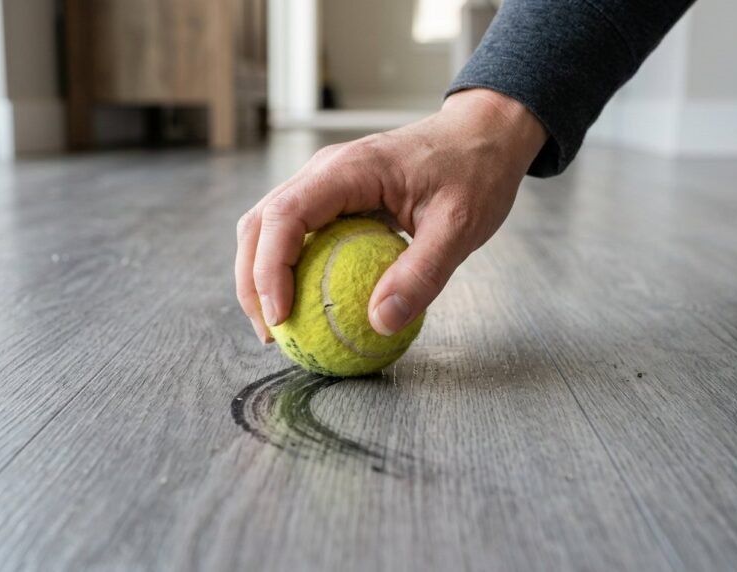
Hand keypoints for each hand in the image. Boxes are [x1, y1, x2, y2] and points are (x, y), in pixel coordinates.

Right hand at [235, 89, 547, 342]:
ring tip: (279, 327)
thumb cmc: (475, 172)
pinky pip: (297, 233)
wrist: (484, 135)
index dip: (269, 269)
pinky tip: (307, 305)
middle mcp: (323, 171)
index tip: (281, 317)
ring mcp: (324, 182)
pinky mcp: (333, 197)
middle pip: (260, 224)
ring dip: (262, 277)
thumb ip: (422, 274)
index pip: (285, 216)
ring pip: (268, 228)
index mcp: (348, 169)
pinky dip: (289, 269)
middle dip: (252, 282)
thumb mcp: (460, 226)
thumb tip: (380, 323)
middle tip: (272, 334)